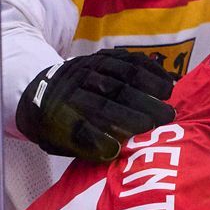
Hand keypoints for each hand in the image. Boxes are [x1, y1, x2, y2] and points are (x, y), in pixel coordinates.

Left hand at [14, 49, 174, 160]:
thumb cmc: (58, 126)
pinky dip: (151, 69)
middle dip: (139, 110)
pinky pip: (130, 59)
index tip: (120, 147)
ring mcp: (89, 68)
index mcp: (60, 112)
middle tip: (166, 120)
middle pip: (110, 97)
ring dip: (150, 85)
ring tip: (170, 99)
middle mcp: (75, 87)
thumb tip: (114, 153)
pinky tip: (166, 81)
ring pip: (123, 74)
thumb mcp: (60, 143)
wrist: (40, 92)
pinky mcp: (102, 57)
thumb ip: (85, 148)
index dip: (101, 136)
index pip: (83, 123)